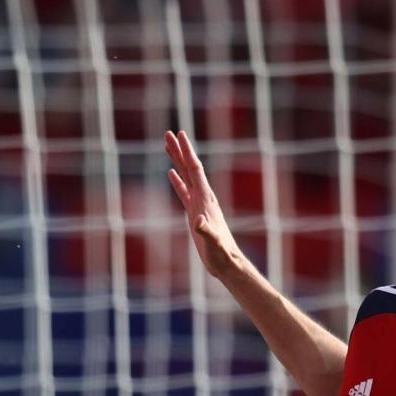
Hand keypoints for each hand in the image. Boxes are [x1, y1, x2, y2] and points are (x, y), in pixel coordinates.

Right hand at [165, 130, 248, 282]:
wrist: (227, 262)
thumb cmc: (221, 254)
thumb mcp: (213, 242)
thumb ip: (205, 231)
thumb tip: (197, 221)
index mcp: (206, 199)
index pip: (195, 169)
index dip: (187, 152)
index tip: (180, 134)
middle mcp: (204, 197)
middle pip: (189, 168)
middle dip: (179, 150)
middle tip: (169, 133)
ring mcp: (199, 204)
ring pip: (186, 177)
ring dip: (177, 161)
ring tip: (168, 146)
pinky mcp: (194, 213)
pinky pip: (184, 192)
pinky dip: (177, 181)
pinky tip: (171, 173)